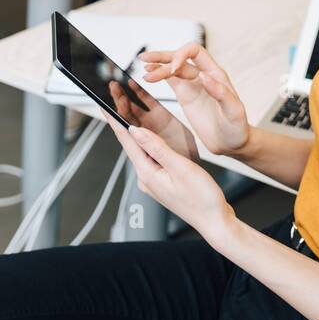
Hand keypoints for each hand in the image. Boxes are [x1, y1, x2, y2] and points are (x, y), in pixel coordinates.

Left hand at [106, 116, 234, 244]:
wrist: (215, 221)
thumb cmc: (202, 198)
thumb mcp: (180, 167)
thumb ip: (157, 148)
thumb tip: (136, 131)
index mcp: (147, 174)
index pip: (126, 141)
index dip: (114, 120)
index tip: (103, 105)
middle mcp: (146, 178)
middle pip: (131, 143)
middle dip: (123, 120)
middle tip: (116, 98)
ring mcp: (154, 180)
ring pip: (141, 149)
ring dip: (135, 129)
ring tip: (128, 109)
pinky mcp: (163, 180)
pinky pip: (152, 155)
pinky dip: (149, 140)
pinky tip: (150, 133)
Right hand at [139, 43, 249, 156]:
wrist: (231, 144)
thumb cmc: (237, 128)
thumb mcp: (234, 112)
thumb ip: (220, 93)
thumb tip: (204, 75)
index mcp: (216, 74)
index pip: (195, 52)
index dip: (181, 55)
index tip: (173, 68)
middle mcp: (203, 75)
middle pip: (180, 57)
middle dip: (162, 57)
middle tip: (146, 59)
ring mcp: (193, 85)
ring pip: (172, 68)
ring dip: (157, 66)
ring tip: (144, 70)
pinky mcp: (185, 95)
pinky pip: (169, 80)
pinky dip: (158, 75)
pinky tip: (148, 75)